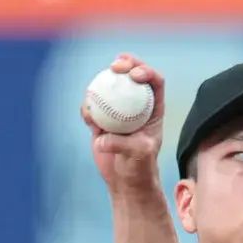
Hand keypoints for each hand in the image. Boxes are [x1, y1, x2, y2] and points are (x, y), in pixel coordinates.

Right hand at [83, 53, 166, 193]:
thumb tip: (102, 137)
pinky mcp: (101, 120)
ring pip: (109, 87)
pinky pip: (92, 107)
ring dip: (101, 82)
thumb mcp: (139, 154)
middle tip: (115, 67)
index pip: (154, 81)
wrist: (126, 180)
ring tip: (94, 89)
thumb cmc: (140, 166)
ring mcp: (118, 110)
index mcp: (153, 108)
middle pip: (132, 75)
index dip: (146, 70)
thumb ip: (124, 144)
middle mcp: (136, 104)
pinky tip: (87, 115)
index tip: (135, 74)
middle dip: (126, 63)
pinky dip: (88, 108)